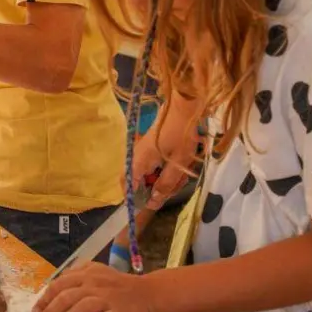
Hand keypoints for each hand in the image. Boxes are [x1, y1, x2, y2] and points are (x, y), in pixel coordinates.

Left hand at [32, 262, 155, 311]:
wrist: (149, 294)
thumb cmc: (119, 287)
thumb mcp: (97, 273)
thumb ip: (77, 277)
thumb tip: (53, 290)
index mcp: (87, 273)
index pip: (59, 284)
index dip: (45, 298)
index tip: (36, 310)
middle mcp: (94, 284)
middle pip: (65, 296)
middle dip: (49, 310)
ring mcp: (106, 298)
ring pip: (79, 307)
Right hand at [133, 96, 202, 211]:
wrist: (184, 107)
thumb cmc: (181, 135)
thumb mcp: (178, 164)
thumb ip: (165, 184)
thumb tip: (152, 202)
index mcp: (139, 162)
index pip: (127, 186)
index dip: (135, 199)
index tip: (151, 204)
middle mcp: (136, 158)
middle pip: (138, 183)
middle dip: (156, 189)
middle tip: (176, 186)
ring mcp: (142, 152)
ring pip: (147, 175)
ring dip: (164, 179)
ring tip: (182, 174)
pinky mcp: (150, 148)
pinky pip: (152, 166)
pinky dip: (165, 170)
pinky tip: (179, 167)